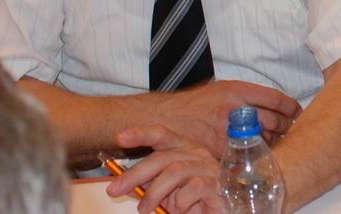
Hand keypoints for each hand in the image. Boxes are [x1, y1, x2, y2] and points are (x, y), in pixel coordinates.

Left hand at [111, 125, 225, 213]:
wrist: (226, 210)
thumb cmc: (195, 201)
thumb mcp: (166, 193)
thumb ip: (150, 185)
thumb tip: (123, 184)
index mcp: (184, 150)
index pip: (163, 135)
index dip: (142, 134)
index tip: (120, 138)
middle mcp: (197, 154)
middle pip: (162, 157)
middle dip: (135, 174)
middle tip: (115, 190)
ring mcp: (208, 167)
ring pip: (174, 172)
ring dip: (154, 193)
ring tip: (145, 208)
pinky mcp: (216, 183)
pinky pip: (192, 189)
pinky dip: (179, 202)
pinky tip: (180, 209)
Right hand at [151, 80, 299, 155]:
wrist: (166, 117)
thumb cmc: (197, 103)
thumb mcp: (223, 88)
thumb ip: (247, 95)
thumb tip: (274, 103)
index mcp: (237, 91)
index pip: (276, 99)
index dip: (291, 107)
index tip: (296, 111)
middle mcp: (234, 109)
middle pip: (274, 120)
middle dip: (286, 125)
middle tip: (289, 127)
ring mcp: (227, 131)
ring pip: (264, 139)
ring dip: (274, 140)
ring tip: (275, 139)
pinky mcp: (219, 149)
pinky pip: (246, 153)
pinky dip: (255, 154)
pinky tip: (257, 151)